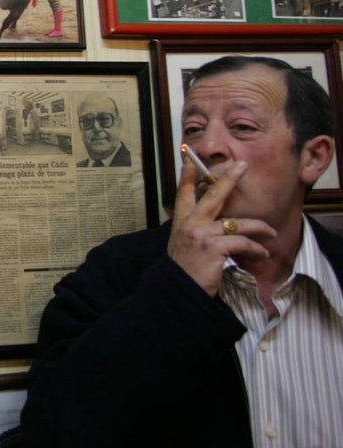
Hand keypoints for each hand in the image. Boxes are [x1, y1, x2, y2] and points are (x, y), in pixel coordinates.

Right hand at [167, 158, 273, 295]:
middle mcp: (189, 224)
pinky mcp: (214, 247)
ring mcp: (201, 234)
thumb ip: (196, 231)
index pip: (183, 193)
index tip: (189, 158)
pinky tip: (263, 253)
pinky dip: (256, 249)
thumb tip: (218, 224)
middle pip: (212, 195)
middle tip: (241, 165)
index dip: (187, 175)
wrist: (178, 291)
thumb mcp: (184, 245)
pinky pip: (242, 243)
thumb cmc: (184, 270)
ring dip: (259, 228)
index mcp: (181, 222)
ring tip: (270, 233)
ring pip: (237, 223)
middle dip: (228, 178)